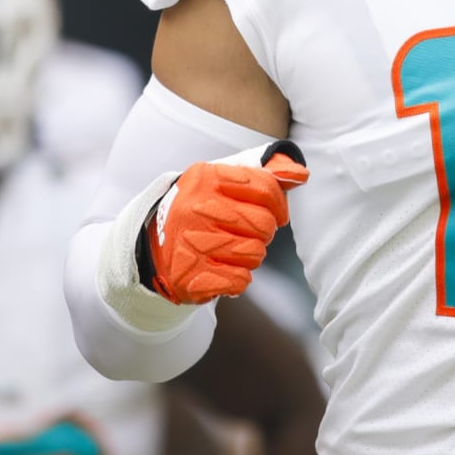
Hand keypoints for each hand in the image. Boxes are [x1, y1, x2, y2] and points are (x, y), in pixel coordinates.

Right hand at [144, 141, 308, 304]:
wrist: (153, 245)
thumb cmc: (202, 209)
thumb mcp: (227, 182)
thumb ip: (268, 174)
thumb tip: (301, 174)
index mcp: (206, 177)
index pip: (266, 188)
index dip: (279, 205)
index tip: (277, 214)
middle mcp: (195, 206)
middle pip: (264, 224)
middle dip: (264, 232)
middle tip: (248, 233)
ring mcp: (190, 241)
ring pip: (255, 254)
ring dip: (252, 256)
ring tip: (234, 250)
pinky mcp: (189, 275)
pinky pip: (240, 280)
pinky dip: (239, 277)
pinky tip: (224, 268)